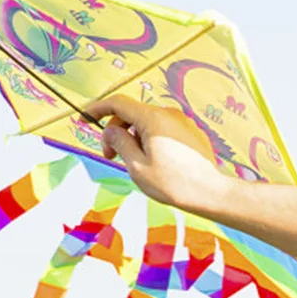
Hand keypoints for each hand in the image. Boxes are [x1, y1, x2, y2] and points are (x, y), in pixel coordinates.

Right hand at [86, 95, 225, 213]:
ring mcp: (183, 122)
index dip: (98, 108)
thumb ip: (119, 143)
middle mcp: (169, 114)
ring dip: (134, 137)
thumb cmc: (173, 184)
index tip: (85, 118)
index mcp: (153, 118)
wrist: (211, 194)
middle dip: (116, 131)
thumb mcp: (136, 166)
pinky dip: (151, 140)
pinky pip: (164, 130)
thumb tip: (111, 130)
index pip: (118, 103)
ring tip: (135, 163)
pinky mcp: (192, 133)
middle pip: (133, 114)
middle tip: (110, 156)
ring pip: (148, 123)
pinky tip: (154, 162)